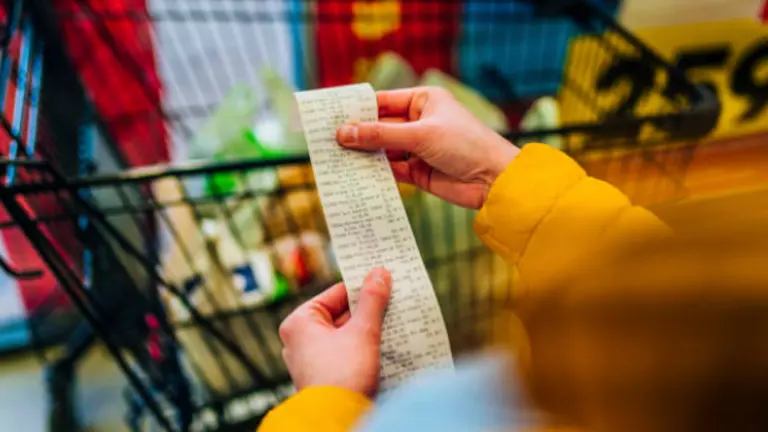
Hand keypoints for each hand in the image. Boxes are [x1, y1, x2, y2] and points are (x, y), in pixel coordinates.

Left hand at [279, 268, 391, 396]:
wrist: (337, 421)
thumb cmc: (342, 376)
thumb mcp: (362, 332)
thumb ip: (372, 300)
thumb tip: (379, 273)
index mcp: (300, 322)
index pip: (336, 293)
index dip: (362, 287)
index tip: (384, 280)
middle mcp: (299, 339)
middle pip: (341, 314)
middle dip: (368, 311)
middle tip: (394, 301)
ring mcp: (310, 360)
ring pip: (345, 335)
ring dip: (369, 330)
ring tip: (394, 323)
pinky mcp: (324, 376)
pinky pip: (346, 353)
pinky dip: (363, 348)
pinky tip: (385, 346)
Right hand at [336, 87, 518, 208]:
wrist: (494, 181)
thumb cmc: (465, 145)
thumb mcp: (420, 135)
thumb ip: (380, 135)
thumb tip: (344, 133)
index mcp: (423, 101)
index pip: (382, 102)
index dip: (357, 109)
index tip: (331, 116)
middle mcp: (419, 122)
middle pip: (379, 127)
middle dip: (357, 134)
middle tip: (326, 141)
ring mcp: (418, 148)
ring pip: (382, 149)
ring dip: (363, 155)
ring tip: (334, 159)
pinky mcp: (418, 172)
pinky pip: (390, 170)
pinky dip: (375, 172)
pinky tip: (355, 174)